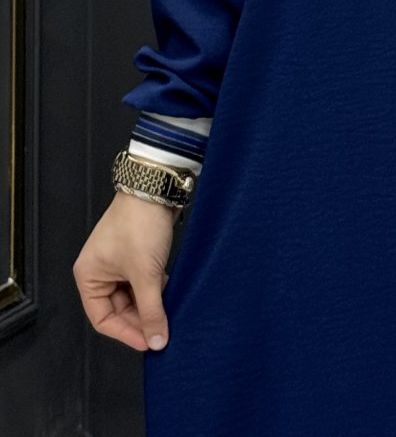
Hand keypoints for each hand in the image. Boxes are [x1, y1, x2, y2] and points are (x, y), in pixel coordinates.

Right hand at [73, 190, 179, 351]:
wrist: (156, 189)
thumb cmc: (140, 225)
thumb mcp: (146, 274)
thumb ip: (152, 310)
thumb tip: (157, 340)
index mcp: (88, 276)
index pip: (103, 319)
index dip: (126, 333)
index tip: (149, 343)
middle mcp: (99, 270)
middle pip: (118, 308)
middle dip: (141, 318)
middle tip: (162, 330)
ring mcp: (117, 262)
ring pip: (133, 295)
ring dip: (150, 303)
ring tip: (168, 311)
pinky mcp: (136, 253)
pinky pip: (142, 281)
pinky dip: (154, 288)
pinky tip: (169, 291)